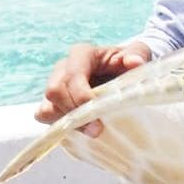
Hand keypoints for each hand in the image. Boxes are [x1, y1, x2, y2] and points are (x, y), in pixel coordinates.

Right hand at [34, 42, 150, 136]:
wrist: (121, 71)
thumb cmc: (127, 62)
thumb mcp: (138, 53)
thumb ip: (138, 53)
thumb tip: (133, 61)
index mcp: (82, 54)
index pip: (72, 75)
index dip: (82, 96)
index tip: (100, 112)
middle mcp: (63, 68)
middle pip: (54, 92)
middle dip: (74, 113)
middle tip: (97, 129)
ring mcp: (55, 86)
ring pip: (47, 107)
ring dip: (68, 122)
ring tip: (93, 130)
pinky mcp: (53, 102)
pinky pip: (46, 117)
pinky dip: (62, 126)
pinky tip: (83, 129)